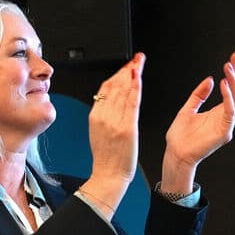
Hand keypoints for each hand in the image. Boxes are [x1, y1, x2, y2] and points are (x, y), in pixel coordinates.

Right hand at [83, 53, 145, 209]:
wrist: (108, 175)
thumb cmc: (106, 158)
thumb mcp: (97, 132)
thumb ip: (103, 115)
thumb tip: (111, 100)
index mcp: (95, 116)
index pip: (105, 89)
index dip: (117, 74)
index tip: (126, 66)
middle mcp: (103, 117)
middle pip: (115, 86)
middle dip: (127, 70)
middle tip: (137, 59)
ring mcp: (115, 122)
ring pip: (123, 92)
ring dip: (132, 75)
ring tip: (140, 63)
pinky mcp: (127, 128)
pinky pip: (131, 104)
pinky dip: (135, 89)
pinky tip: (139, 79)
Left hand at [161, 52, 234, 189]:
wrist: (175, 154)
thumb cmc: (180, 137)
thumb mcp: (188, 109)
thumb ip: (199, 94)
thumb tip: (210, 79)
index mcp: (218, 113)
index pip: (232, 90)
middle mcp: (225, 118)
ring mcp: (226, 125)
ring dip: (234, 83)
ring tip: (229, 68)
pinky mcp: (224, 132)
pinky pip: (229, 112)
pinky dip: (228, 97)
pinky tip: (225, 85)